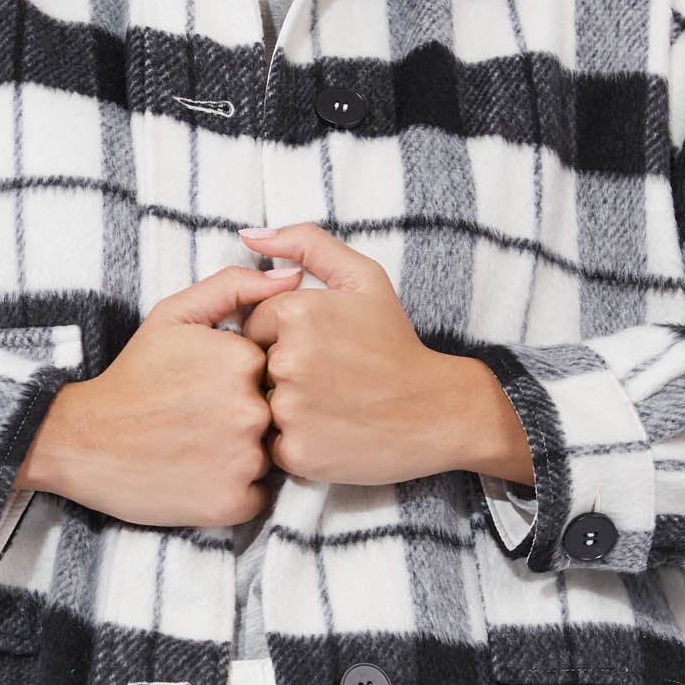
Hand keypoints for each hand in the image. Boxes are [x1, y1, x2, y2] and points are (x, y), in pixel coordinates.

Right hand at [15, 262, 302, 526]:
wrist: (83, 440)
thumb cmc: (133, 376)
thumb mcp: (176, 315)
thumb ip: (235, 287)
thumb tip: (293, 276)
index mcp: (245, 361)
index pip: (273, 374)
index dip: (242, 382)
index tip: (206, 388)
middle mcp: (252, 411)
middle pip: (275, 416)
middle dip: (244, 418)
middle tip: (198, 421)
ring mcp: (245, 460)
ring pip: (269, 456)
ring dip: (241, 455)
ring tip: (195, 447)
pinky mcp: (234, 502)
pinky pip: (256, 495)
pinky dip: (233, 490)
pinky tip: (197, 475)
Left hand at [233, 222, 533, 486]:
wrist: (435, 410)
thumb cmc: (394, 343)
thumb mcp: (361, 277)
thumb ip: (305, 243)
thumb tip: (248, 234)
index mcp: (295, 312)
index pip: (254, 326)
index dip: (284, 339)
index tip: (321, 349)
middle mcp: (287, 360)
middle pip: (254, 366)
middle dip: (282, 373)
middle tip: (328, 380)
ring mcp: (291, 409)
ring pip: (260, 406)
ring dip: (286, 408)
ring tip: (329, 406)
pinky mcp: (296, 451)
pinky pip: (270, 444)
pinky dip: (294, 442)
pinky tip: (329, 432)